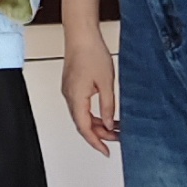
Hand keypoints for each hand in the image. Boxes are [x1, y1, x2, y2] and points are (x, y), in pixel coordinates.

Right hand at [61, 20, 118, 155]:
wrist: (81, 35)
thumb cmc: (92, 54)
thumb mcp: (106, 83)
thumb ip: (108, 106)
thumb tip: (109, 124)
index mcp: (76, 98)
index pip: (84, 128)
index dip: (96, 142)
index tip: (106, 151)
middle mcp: (69, 96)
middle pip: (82, 124)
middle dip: (99, 134)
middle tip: (117, 138)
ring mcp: (69, 91)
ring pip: (82, 116)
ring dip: (97, 124)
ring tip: (115, 127)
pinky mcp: (72, 85)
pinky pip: (81, 106)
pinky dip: (93, 114)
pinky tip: (106, 114)